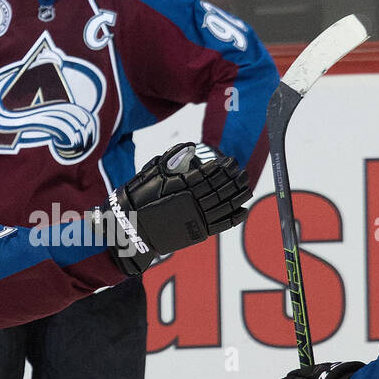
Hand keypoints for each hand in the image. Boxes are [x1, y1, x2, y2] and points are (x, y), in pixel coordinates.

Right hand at [101, 142, 249, 276]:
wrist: (131, 226)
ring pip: (223, 206)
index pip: (208, 174)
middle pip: (219, 188)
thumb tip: (189, 146)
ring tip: (246, 188)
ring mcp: (195, 218)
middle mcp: (190, 202)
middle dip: (233, 179)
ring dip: (237, 196)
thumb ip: (171, 158)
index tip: (231, 162)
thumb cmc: (139, 197)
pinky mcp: (197, 232)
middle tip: (242, 172)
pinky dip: (234, 218)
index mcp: (180, 186)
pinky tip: (243, 211)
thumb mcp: (151, 173)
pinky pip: (220, 225)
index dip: (222, 168)